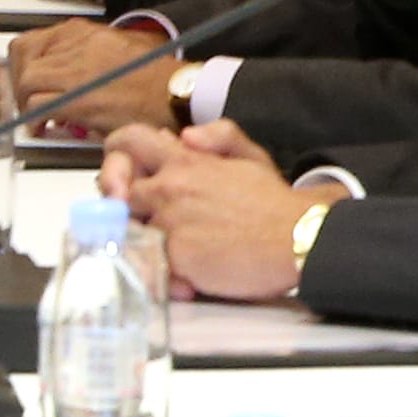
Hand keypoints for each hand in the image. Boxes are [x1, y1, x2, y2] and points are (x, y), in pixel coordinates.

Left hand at [8, 16, 176, 134]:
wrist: (176, 94)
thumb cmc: (154, 78)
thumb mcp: (114, 50)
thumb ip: (81, 56)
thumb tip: (57, 74)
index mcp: (80, 32)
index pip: (28, 42)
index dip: (18, 65)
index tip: (16, 80)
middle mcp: (74, 45)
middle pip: (20, 59)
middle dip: (14, 84)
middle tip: (20, 102)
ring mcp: (75, 70)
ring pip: (24, 82)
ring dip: (24, 103)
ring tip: (34, 117)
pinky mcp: (78, 97)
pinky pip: (36, 105)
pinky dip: (33, 119)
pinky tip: (43, 127)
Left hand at [108, 121, 312, 301]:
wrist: (299, 239)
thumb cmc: (275, 205)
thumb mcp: (251, 155)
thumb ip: (217, 136)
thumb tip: (184, 135)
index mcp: (184, 161)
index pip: (128, 142)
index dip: (118, 156)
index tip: (123, 175)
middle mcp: (169, 188)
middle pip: (119, 193)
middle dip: (130, 208)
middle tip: (151, 224)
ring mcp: (169, 223)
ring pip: (133, 231)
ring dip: (148, 243)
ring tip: (178, 255)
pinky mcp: (176, 256)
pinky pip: (152, 264)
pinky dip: (166, 274)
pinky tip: (189, 280)